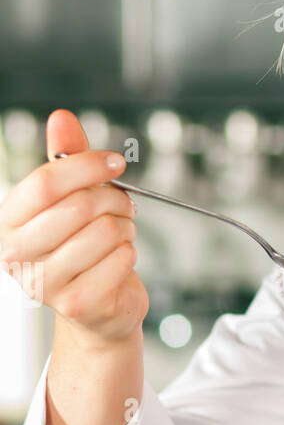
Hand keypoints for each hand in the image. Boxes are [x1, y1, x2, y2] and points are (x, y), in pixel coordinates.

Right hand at [0, 108, 146, 343]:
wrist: (96, 305)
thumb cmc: (80, 246)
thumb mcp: (70, 198)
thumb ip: (65, 158)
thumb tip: (61, 118)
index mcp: (8, 223)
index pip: (45, 182)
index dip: (86, 166)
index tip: (114, 163)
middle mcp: (17, 255)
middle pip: (78, 206)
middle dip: (113, 199)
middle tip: (123, 204)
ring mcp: (46, 283)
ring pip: (105, 232)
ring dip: (125, 227)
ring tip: (119, 234)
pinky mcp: (78, 303)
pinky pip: (122, 259)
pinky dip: (130, 254)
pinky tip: (119, 260)